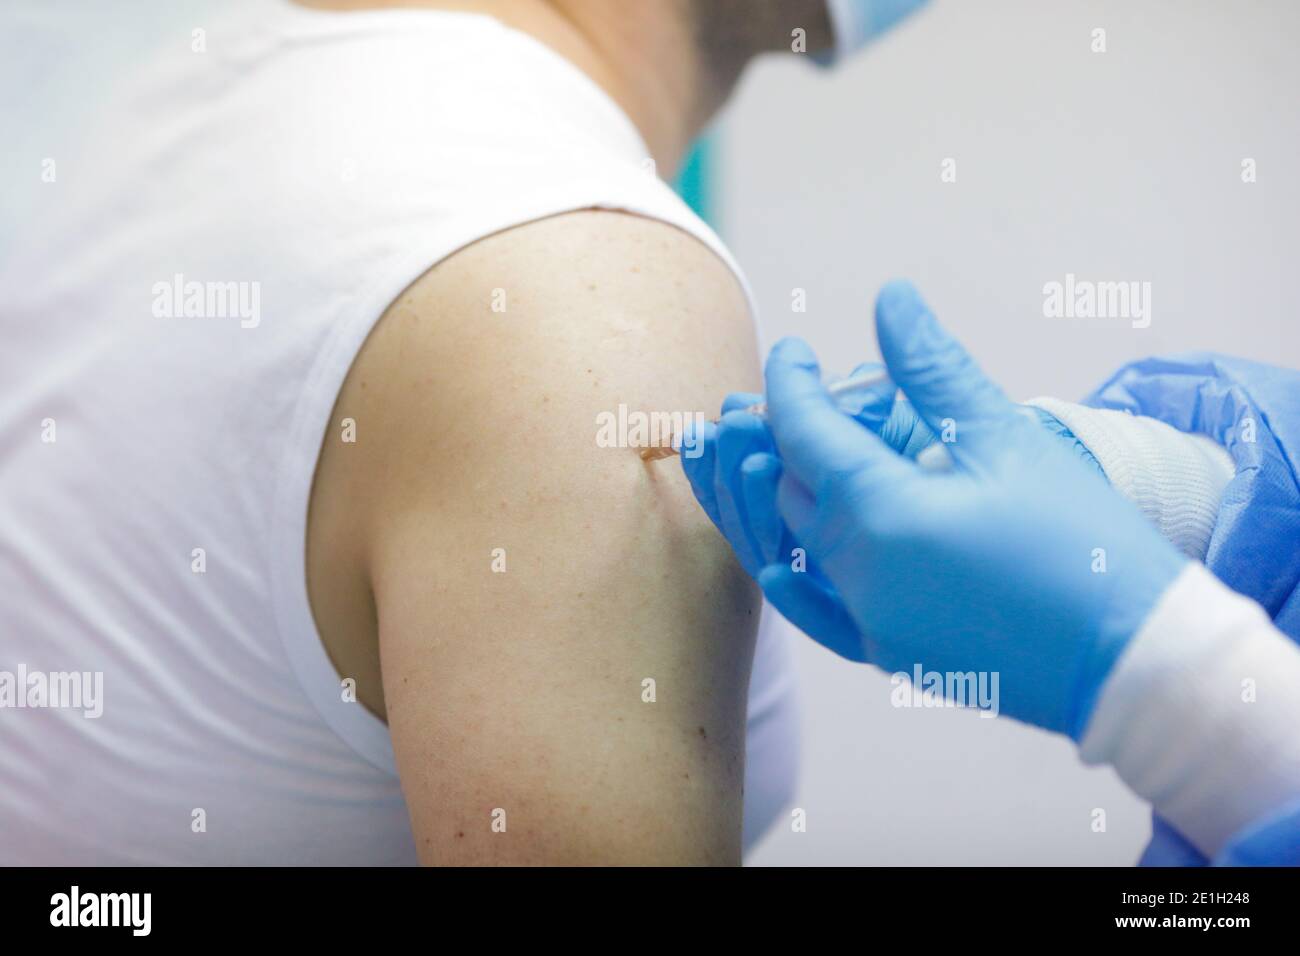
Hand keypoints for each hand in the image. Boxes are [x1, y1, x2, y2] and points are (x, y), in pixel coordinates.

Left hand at [688, 281, 1187, 736]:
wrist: (1134, 661)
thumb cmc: (1081, 542)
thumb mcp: (1006, 439)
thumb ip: (934, 368)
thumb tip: (890, 297)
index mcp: (881, 516)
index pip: (803, 434)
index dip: (790, 384)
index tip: (792, 351)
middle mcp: (858, 576)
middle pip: (793, 490)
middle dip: (788, 438)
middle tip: (799, 400)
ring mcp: (869, 625)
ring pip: (798, 546)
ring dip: (789, 497)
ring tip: (793, 458)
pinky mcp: (891, 656)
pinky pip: (817, 611)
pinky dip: (797, 576)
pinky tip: (780, 564)